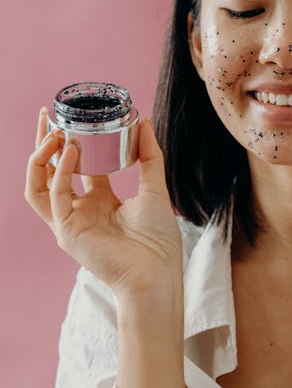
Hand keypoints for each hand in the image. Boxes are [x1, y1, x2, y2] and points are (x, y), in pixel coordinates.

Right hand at [24, 107, 182, 299]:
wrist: (157, 273)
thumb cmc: (158, 240)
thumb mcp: (154, 188)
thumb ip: (148, 155)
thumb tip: (144, 121)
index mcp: (98, 201)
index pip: (75, 166)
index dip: (72, 141)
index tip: (76, 116)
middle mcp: (79, 210)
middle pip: (48, 172)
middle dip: (45, 143)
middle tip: (49, 114)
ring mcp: (69, 222)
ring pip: (37, 185)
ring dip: (41, 157)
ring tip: (55, 133)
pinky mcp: (67, 232)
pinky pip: (55, 197)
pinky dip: (61, 172)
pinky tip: (72, 151)